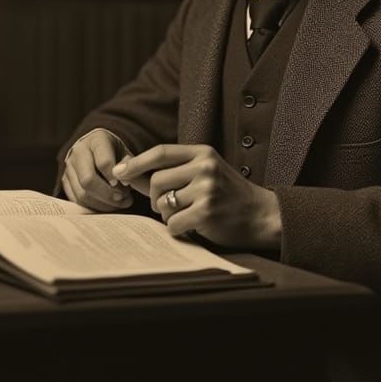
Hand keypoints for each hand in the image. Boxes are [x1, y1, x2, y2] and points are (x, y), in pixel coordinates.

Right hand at [60, 129, 135, 211]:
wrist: (96, 149)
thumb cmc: (114, 152)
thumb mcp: (124, 152)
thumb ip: (128, 165)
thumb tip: (125, 182)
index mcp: (96, 140)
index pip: (103, 162)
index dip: (114, 178)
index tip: (125, 186)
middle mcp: (78, 151)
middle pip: (88, 180)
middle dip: (107, 194)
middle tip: (122, 199)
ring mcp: (69, 167)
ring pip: (82, 194)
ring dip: (102, 204)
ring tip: (119, 203)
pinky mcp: (65, 181)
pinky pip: (77, 201)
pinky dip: (94, 207)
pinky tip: (108, 205)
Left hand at [113, 144, 281, 250]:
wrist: (261, 214)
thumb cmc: (227, 194)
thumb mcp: (204, 172)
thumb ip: (173, 171)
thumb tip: (129, 172)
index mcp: (202, 153)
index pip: (160, 152)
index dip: (136, 162)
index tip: (119, 172)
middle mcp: (204, 166)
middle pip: (157, 180)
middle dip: (156, 198)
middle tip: (170, 205)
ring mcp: (207, 188)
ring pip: (163, 204)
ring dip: (169, 214)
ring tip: (187, 214)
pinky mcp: (207, 211)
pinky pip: (173, 223)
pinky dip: (177, 229)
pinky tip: (193, 225)